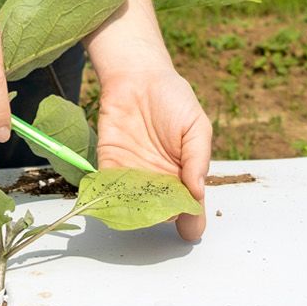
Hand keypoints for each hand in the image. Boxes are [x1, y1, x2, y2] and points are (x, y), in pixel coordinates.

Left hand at [93, 63, 212, 241]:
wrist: (138, 76)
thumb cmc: (173, 99)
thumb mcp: (196, 126)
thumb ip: (198, 158)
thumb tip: (198, 191)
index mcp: (184, 173)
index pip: (189, 204)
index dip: (191, 220)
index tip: (190, 229)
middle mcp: (159, 179)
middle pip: (162, 210)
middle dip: (163, 217)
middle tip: (166, 214)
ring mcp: (133, 174)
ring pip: (135, 204)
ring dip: (137, 211)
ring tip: (143, 212)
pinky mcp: (109, 165)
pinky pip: (109, 187)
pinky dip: (111, 197)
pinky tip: (116, 202)